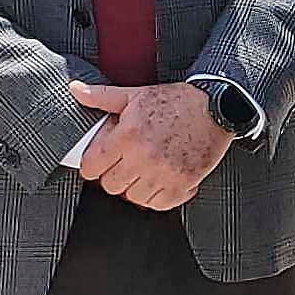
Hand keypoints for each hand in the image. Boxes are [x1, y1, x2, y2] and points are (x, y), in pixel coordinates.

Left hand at [71, 81, 233, 210]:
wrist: (218, 107)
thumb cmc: (178, 101)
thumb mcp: (136, 95)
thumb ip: (102, 96)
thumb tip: (76, 91)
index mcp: (128, 135)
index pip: (92, 167)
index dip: (93, 165)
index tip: (100, 162)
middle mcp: (143, 157)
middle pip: (111, 186)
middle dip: (114, 175)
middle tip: (125, 163)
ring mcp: (163, 173)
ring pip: (133, 197)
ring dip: (136, 187)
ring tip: (145, 171)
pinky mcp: (183, 184)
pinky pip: (158, 204)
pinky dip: (158, 196)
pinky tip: (161, 180)